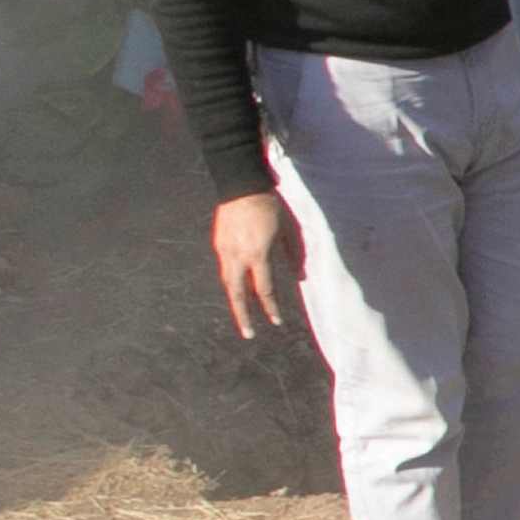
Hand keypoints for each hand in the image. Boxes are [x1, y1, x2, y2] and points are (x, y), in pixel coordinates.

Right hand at [210, 192, 298, 335]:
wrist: (241, 185)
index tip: (276, 322)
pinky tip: (239, 287)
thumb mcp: (287, 230)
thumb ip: (294, 254)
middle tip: (249, 333)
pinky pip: (225, 268)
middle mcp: (237, 256)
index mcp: (257, 254)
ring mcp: (224, 250)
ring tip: (243, 315)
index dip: (271, 307)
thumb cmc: (269, 207)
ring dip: (236, 300)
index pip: (264, 289)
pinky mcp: (218, 243)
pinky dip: (232, 281)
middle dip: (243, 315)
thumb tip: (300, 275)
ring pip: (228, 283)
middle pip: (237, 293)